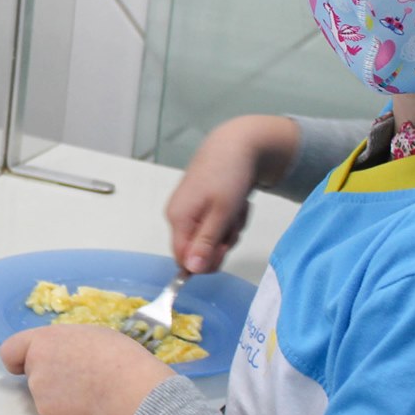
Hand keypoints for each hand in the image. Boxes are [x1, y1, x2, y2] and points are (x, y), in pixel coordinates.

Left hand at [0, 325, 173, 414]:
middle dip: (46, 375)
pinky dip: (66, 409)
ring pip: (43, 393)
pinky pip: (54, 410)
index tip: (21, 364)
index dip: (16, 358)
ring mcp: (39, 391)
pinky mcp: (48, 413)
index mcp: (44, 340)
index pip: (10, 349)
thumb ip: (64, 343)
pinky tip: (87, 404)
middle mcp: (35, 365)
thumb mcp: (89, 335)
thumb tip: (63, 351)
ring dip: (58, 393)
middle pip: (30, 372)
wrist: (126, 388)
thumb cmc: (116, 357)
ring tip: (88, 389)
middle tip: (73, 377)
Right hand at [164, 115, 293, 272]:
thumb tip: (191, 270)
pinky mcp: (201, 205)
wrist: (237, 144)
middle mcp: (178, 216)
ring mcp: (190, 210)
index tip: (225, 248)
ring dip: (229, 229)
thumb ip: (206, 243)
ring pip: (210, 238)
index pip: (183, 259)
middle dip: (221, 242)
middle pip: (198, 250)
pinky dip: (229, 219)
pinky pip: (215, 225)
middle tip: (234, 223)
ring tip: (236, 208)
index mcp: (178, 218)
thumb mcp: (221, 214)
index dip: (205, 261)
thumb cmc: (229, 176)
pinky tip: (235, 203)